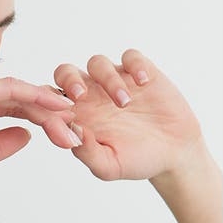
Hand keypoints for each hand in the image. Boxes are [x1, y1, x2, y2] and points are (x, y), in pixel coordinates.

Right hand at [0, 74, 79, 201]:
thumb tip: (27, 136)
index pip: (7, 107)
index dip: (36, 119)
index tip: (61, 137)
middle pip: (16, 98)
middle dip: (49, 116)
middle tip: (75, 134)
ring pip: (15, 93)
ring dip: (47, 109)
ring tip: (72, 124)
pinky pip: (6, 90)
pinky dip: (33, 98)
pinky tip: (55, 108)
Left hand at [51, 49, 204, 181]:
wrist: (173, 153)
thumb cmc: (135, 161)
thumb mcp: (108, 166)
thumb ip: (87, 152)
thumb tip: (72, 132)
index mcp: (77, 118)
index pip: (50, 104)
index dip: (49, 106)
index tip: (63, 117)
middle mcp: (91, 97)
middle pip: (65, 74)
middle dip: (68, 81)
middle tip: (80, 97)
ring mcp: (114, 82)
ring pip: (97, 64)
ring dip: (107, 80)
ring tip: (125, 103)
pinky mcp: (140, 72)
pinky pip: (131, 57)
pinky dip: (135, 65)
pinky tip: (143, 82)